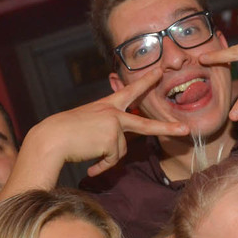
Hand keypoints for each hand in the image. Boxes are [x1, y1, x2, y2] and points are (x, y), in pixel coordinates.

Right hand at [22, 68, 188, 177]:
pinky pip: (113, 160)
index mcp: (107, 106)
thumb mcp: (89, 125)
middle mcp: (113, 112)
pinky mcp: (112, 139)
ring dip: (107, 158)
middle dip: (167, 128)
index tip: (161, 71)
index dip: (146, 81)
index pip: (130, 91)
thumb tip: (118, 149)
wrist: (52, 139)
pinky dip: (102, 166)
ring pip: (121, 150)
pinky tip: (90, 165)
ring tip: (90, 155)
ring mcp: (114, 125)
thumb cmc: (65, 134)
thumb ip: (107, 130)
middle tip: (185, 130)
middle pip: (145, 124)